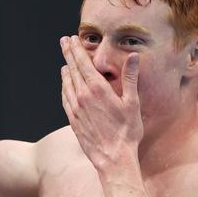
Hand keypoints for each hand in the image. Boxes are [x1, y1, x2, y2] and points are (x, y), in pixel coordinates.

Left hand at [60, 35, 142, 169]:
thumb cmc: (127, 131)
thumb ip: (130, 78)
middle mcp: (82, 97)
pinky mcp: (73, 120)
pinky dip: (64, 88)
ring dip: (65, 71)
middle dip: (68, 54)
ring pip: (67, 84)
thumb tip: (133, 56)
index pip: (83, 63)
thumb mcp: (133, 103)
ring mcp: (75, 109)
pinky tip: (65, 85)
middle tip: (64, 42)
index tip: (71, 39)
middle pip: (72, 70)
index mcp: (97, 89)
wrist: (113, 157)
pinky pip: (65, 99)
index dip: (76, 49)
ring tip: (65, 63)